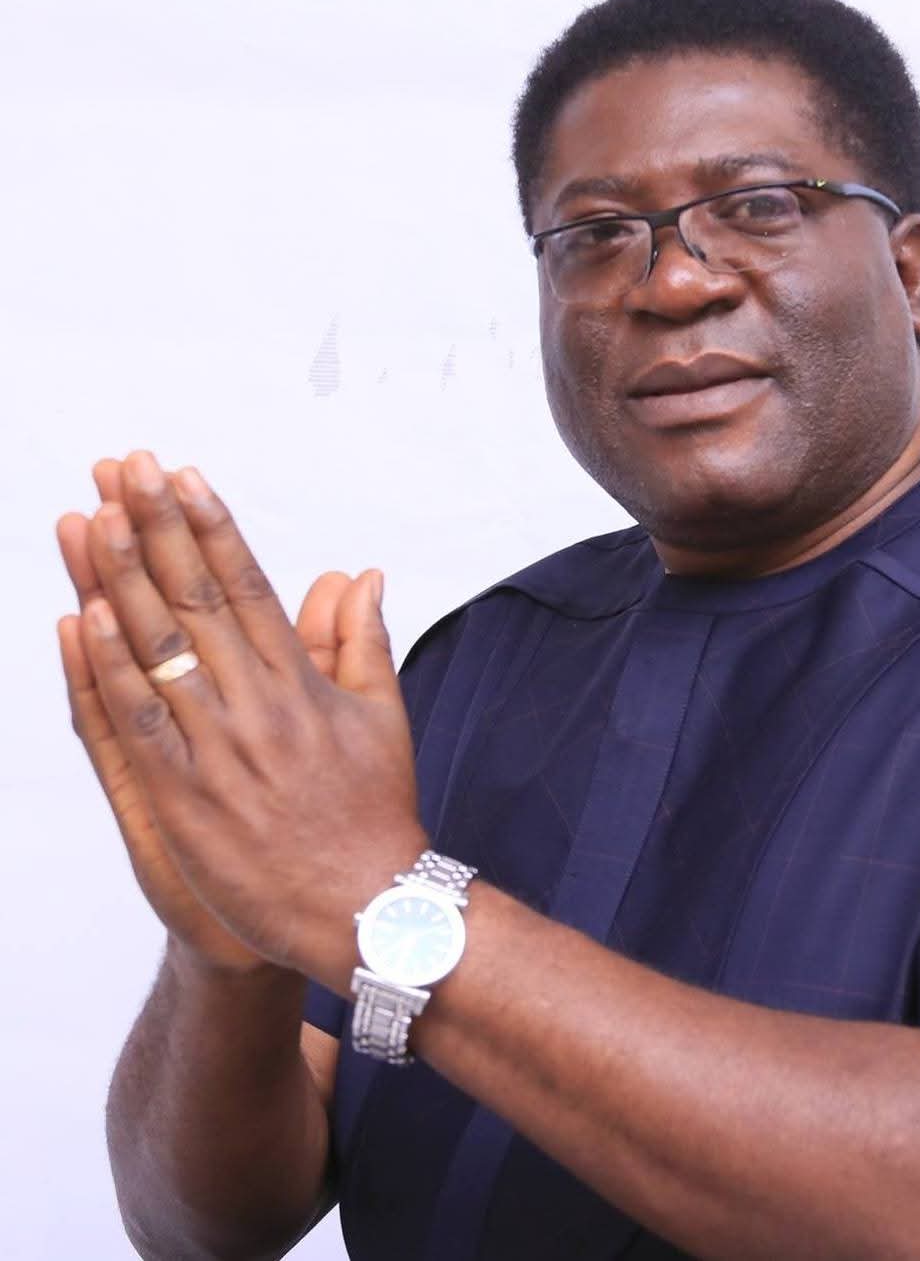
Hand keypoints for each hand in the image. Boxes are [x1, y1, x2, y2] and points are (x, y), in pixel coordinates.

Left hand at [56, 452, 426, 987]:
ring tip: (94, 517)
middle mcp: (258, 706)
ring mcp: (218, 750)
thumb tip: (361, 574)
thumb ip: (362, 640)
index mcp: (304, 684)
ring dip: (121, 579)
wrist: (365, 905)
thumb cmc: (376, 810)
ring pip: (158, 651)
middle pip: (197, 600)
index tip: (184, 476)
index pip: (250, 587)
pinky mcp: (185, 798)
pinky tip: (84, 616)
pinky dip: (107, 670)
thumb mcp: (382, 717)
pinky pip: (137, 725)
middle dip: (158, 528)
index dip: (213, 527)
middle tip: (125, 468)